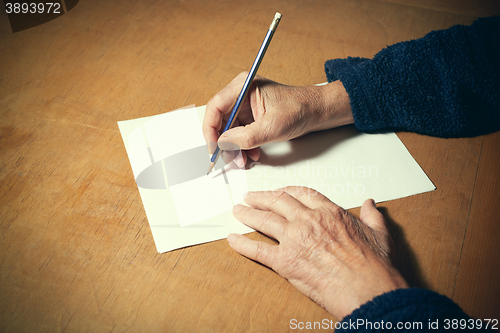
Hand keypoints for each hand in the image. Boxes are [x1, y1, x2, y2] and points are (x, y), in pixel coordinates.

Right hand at [203, 73, 353, 166]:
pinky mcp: (251, 116)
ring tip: (244, 160)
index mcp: (243, 86)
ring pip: (229, 130)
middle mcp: (241, 94)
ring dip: (235, 148)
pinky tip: (252, 154)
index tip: (214, 147)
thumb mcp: (272, 127)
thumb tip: (223, 144)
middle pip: (220, 120)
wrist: (317, 111)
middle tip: (231, 159)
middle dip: (225, 143)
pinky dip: (243, 146)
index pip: (215, 107)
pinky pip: (239, 133)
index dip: (210, 129)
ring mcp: (245, 105)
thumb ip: (245, 137)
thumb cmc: (300, 109)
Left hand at [228, 186, 407, 319]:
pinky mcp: (285, 262)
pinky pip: (257, 250)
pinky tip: (232, 239)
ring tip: (238, 210)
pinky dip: (242, 244)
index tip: (278, 192)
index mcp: (329, 212)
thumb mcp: (379, 234)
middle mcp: (308, 221)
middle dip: (261, 197)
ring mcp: (295, 240)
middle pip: (277, 202)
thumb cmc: (374, 266)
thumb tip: (370, 203)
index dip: (286, 191)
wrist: (368, 290)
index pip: (301, 194)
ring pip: (264, 220)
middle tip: (250, 197)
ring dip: (248, 214)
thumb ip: (372, 216)